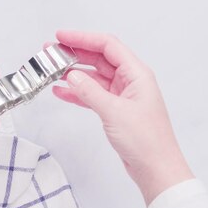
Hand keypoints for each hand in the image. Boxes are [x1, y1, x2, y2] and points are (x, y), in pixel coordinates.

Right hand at [52, 30, 193, 204]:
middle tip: (51, 52)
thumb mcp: (114, 112)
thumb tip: (71, 75)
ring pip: (93, 76)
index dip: (83, 38)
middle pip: (99, 58)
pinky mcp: (115, 110)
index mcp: (136, 74)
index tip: (61, 37)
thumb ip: (90, 91)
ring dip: (73, 73)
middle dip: (75, 53)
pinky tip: (61, 90)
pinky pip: (92, 94)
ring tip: (51, 70)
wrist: (156, 170)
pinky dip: (76, 92)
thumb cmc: (147, 141)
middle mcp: (130, 81)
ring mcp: (122, 95)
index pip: (107, 46)